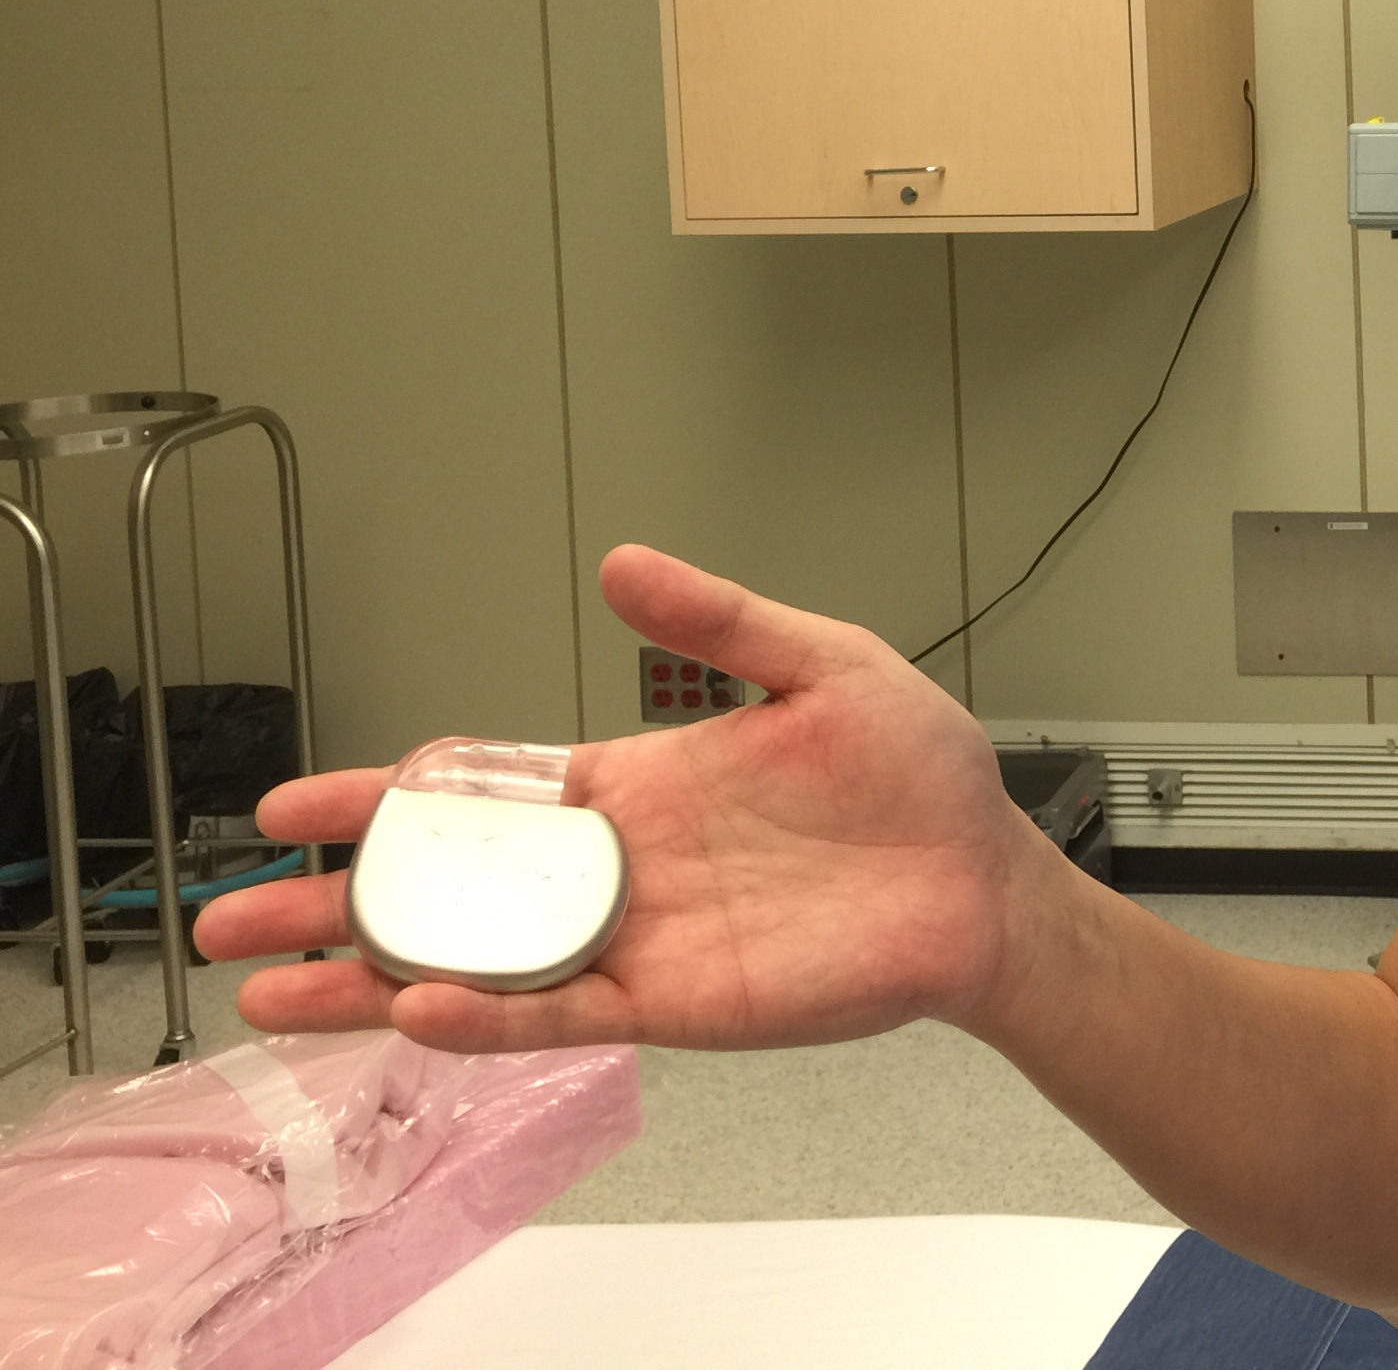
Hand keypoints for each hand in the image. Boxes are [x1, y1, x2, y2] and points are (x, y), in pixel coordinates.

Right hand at [197, 545, 1051, 1054]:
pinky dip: (488, 1015)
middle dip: (341, 901)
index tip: (298, 803)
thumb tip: (622, 562)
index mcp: (636, 783)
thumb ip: (720, 620)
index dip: (390, 798)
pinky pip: (561, 1013)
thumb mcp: (822, 664)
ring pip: (480, 966)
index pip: (485, 790)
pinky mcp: (679, 1000)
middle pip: (451, 888)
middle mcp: (619, 866)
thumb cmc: (917, 774)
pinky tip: (416, 1008)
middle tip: (233, 907)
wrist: (984, 875)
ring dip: (377, 979)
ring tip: (273, 988)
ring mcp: (639, 937)